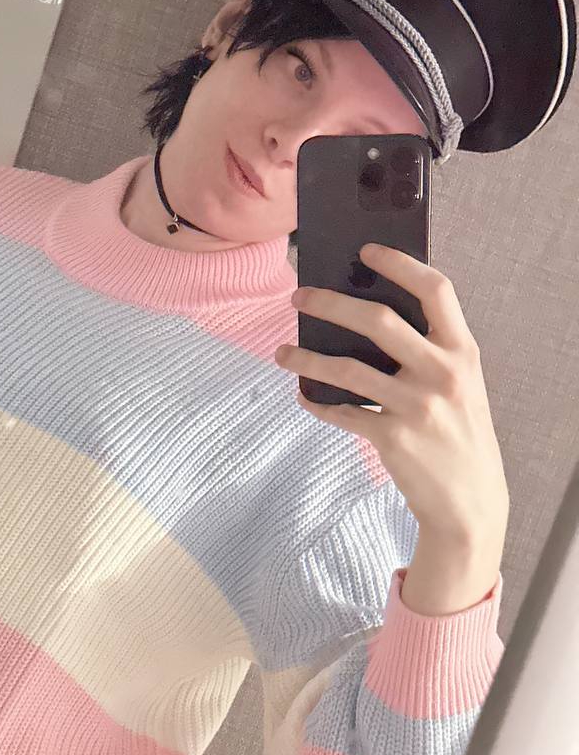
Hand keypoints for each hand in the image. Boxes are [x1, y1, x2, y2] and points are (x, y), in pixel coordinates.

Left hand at [273, 243, 508, 548]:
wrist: (471, 503)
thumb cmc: (460, 434)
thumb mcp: (462, 385)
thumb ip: (430, 351)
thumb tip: (372, 317)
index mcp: (463, 351)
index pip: (436, 290)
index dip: (400, 264)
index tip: (367, 251)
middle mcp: (442, 374)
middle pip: (379, 321)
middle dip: (331, 303)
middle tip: (299, 296)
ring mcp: (416, 406)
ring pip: (347, 369)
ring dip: (306, 358)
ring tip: (283, 353)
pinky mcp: (392, 438)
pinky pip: (341, 411)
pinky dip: (316, 401)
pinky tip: (303, 395)